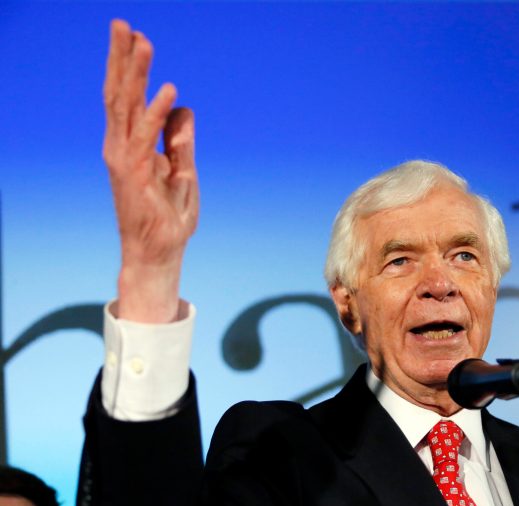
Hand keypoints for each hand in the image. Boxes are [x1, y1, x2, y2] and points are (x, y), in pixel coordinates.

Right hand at [103, 20, 198, 321]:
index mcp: (132, 145)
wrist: (159, 253)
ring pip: (127, 107)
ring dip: (135, 74)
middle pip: (119, 93)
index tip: (136, 37)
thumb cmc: (168, 216)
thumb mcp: (183, 172)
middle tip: (123, 24)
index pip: (127, 98)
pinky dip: (156, 113)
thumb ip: (181, 141)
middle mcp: (121, 147)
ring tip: (142, 42)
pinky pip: (146, 138)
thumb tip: (184, 108)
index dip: (130, 68)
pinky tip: (168, 91)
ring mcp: (125, 160)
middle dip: (122, 58)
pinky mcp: (135, 176)